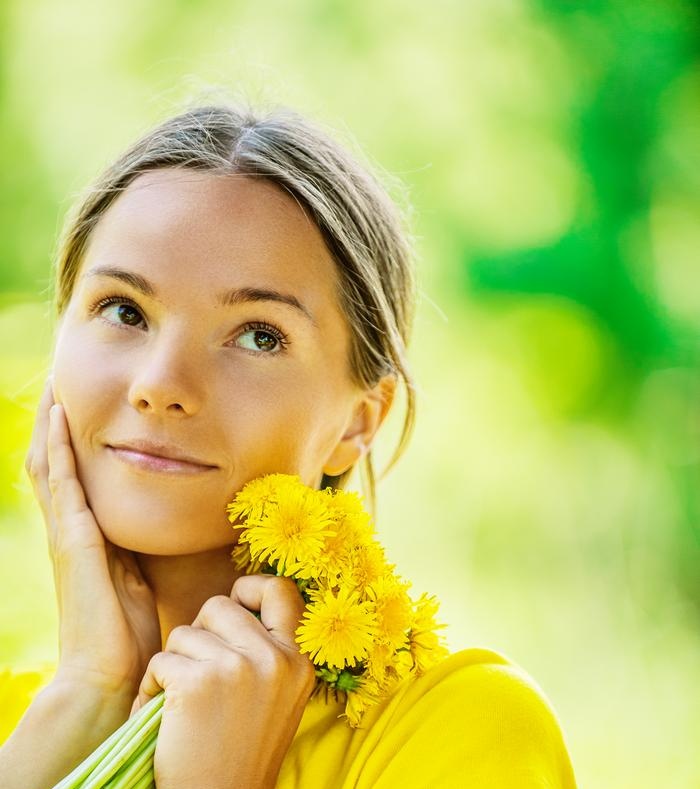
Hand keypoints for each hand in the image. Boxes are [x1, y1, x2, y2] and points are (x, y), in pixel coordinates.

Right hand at [24, 374, 160, 697]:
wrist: (106, 675)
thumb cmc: (126, 632)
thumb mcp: (134, 578)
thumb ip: (133, 550)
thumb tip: (152, 527)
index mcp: (83, 536)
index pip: (67, 476)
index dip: (66, 440)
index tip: (73, 404)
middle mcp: (67, 529)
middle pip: (49, 463)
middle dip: (51, 422)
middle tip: (57, 381)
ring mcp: (65, 533)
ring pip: (47, 464)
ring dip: (49, 423)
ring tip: (53, 385)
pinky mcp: (73, 540)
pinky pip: (61, 483)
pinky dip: (57, 448)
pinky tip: (58, 418)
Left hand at [131, 574, 316, 788]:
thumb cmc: (239, 753)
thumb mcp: (277, 697)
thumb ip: (267, 650)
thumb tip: (235, 599)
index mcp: (298, 661)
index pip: (280, 589)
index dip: (249, 588)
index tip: (233, 609)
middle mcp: (274, 659)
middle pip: (219, 605)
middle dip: (199, 633)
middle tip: (197, 672)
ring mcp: (237, 668)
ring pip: (184, 633)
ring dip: (173, 663)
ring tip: (179, 701)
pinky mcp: (198, 684)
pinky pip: (160, 661)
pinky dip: (151, 687)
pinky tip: (160, 714)